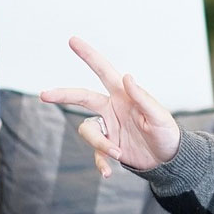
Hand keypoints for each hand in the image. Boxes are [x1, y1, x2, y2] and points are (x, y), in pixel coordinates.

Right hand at [41, 36, 181, 176]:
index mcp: (123, 95)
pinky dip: (100, 163)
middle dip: (63, 95)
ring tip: (118, 153)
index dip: (88, 55)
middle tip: (44, 95)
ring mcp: (108, 128)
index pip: (103, 71)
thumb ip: (142, 98)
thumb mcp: (158, 117)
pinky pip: (96, 154)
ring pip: (88, 131)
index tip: (72, 40)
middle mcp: (112, 108)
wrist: (169, 160)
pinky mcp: (108, 146)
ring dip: (99, 144)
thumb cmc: (167, 133)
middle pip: (81, 97)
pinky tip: (109, 173)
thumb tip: (127, 76)